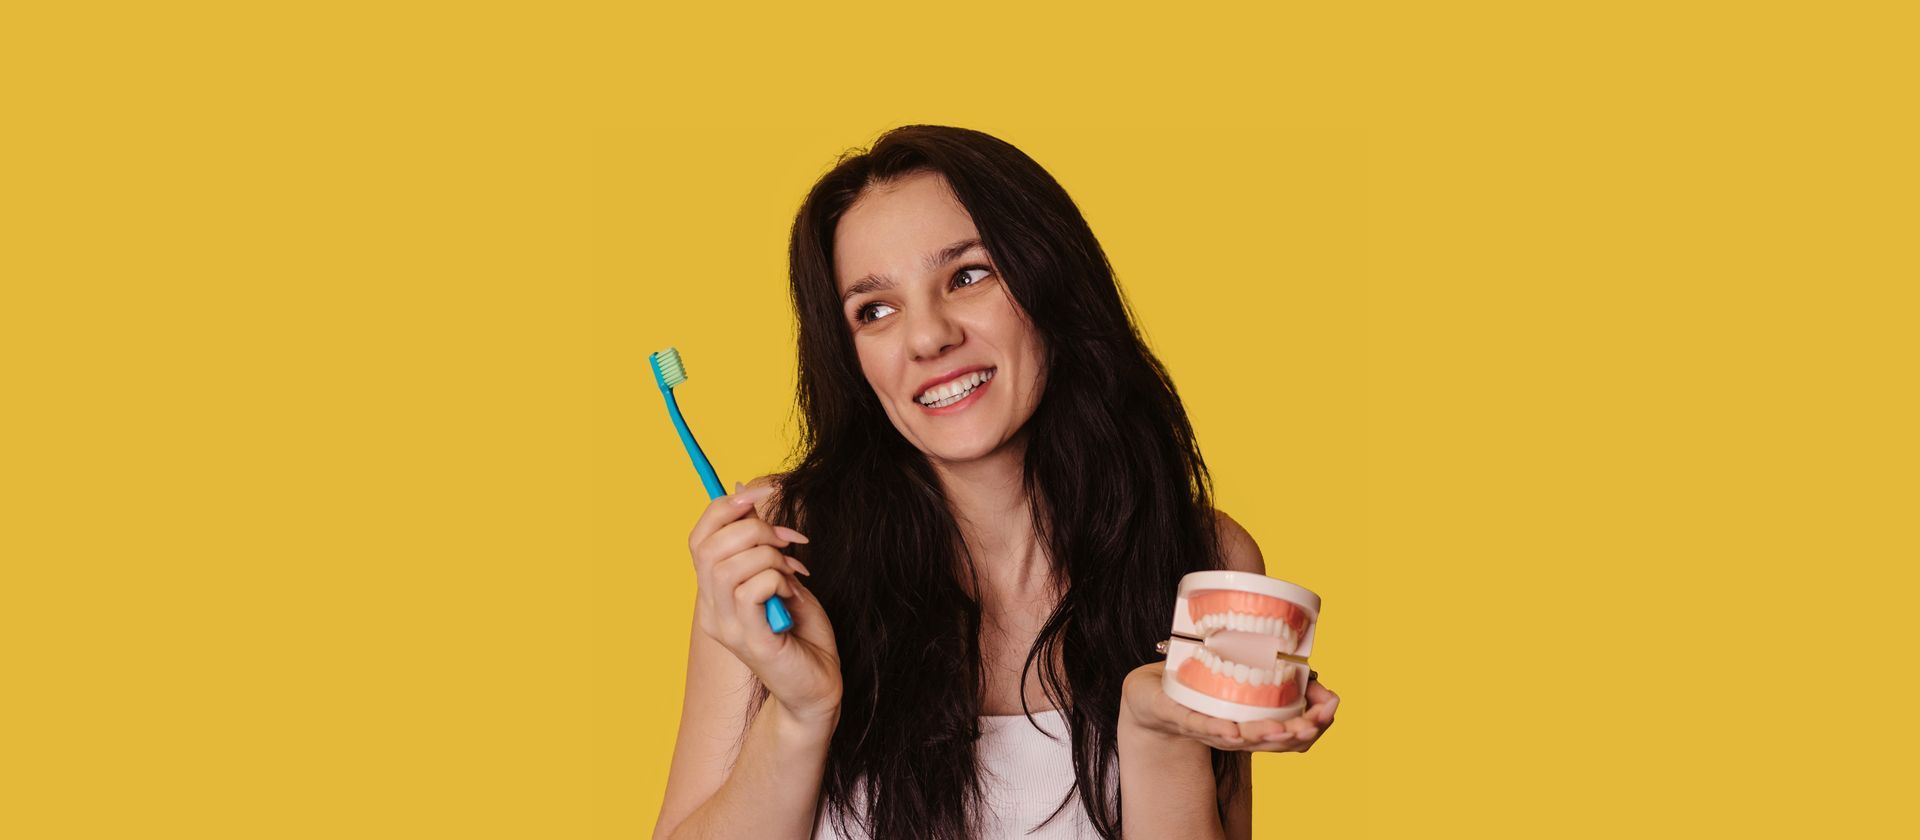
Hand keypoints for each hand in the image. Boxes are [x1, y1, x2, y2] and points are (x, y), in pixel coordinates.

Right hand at [687, 481, 841, 725]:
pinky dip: (777, 579)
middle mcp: (712, 612)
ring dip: (770, 556)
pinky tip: (792, 596)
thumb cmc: (803, 632)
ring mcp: (728, 629)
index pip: (698, 539)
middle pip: (710, 548)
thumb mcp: (781, 575)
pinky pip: (752, 590)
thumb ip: (762, 543)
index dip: (725, 507)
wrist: (819, 686)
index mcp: (713, 594)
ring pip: (729, 566)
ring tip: (792, 573)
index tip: (762, 493)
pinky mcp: (751, 641)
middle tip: (788, 543)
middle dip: (755, 529)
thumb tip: (745, 492)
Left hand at [1121, 661, 1338, 752]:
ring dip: (1264, 735)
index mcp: (1252, 727)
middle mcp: (1233, 734)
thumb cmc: (1198, 684)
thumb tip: (1318, 675)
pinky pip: (1200, 726)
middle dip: (1298, 733)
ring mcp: (1207, 728)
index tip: (1332, 708)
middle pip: (1272, 742)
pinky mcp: (1178, 716)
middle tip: (1316, 720)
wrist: (1146, 693)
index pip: (1291, 736)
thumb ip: (1280, 677)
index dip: (1315, 726)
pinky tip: (1232, 731)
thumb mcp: (1244, 677)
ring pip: (1241, 739)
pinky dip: (1218, 729)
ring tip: (1284, 729)